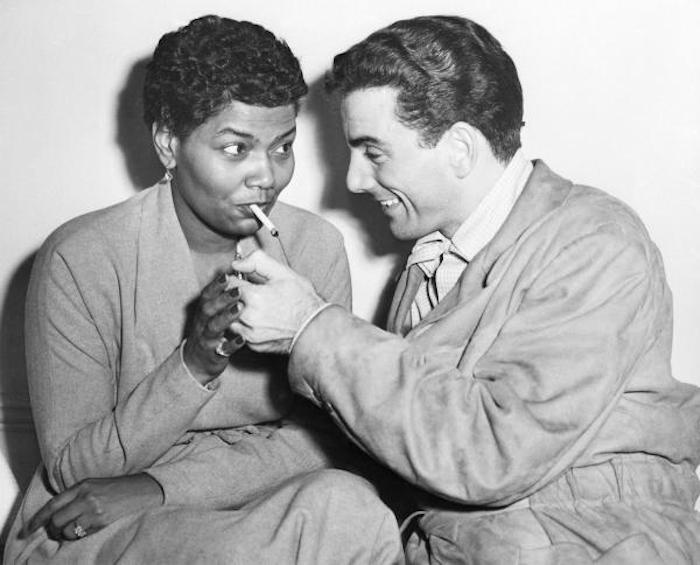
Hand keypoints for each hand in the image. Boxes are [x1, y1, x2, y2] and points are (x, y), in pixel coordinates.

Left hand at [22, 473, 162, 540]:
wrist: (142, 490)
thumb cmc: (118, 488)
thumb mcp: (94, 484)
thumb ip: (75, 495)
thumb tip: (55, 513)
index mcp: (83, 485)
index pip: (53, 504)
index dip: (37, 519)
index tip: (28, 529)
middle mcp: (86, 497)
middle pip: (57, 520)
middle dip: (53, 528)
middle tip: (56, 530)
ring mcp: (94, 510)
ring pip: (67, 530)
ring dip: (66, 534)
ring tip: (73, 530)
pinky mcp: (102, 522)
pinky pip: (81, 534)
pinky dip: (78, 535)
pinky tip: (85, 529)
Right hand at [183, 271, 245, 383]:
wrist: (197, 363)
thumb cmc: (210, 331)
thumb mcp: (211, 313)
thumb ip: (220, 297)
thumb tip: (232, 276)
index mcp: (203, 311)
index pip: (207, 295)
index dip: (216, 285)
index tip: (227, 275)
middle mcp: (202, 323)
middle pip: (208, 308)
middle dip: (222, 298)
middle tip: (238, 290)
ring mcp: (206, 339)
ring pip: (213, 327)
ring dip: (226, 317)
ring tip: (240, 309)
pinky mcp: (213, 354)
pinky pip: (222, 350)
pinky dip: (231, 344)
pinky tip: (242, 339)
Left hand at [230, 250, 325, 353]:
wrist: (315, 328)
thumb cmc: (303, 301)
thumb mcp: (283, 273)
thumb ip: (257, 261)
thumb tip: (237, 263)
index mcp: (253, 297)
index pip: (227, 283)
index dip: (233, 278)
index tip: (240, 278)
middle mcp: (248, 317)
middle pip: (224, 302)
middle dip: (231, 294)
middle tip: (244, 291)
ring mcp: (249, 334)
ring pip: (228, 318)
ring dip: (233, 311)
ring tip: (249, 305)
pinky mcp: (253, 345)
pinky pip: (238, 332)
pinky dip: (242, 325)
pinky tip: (254, 319)